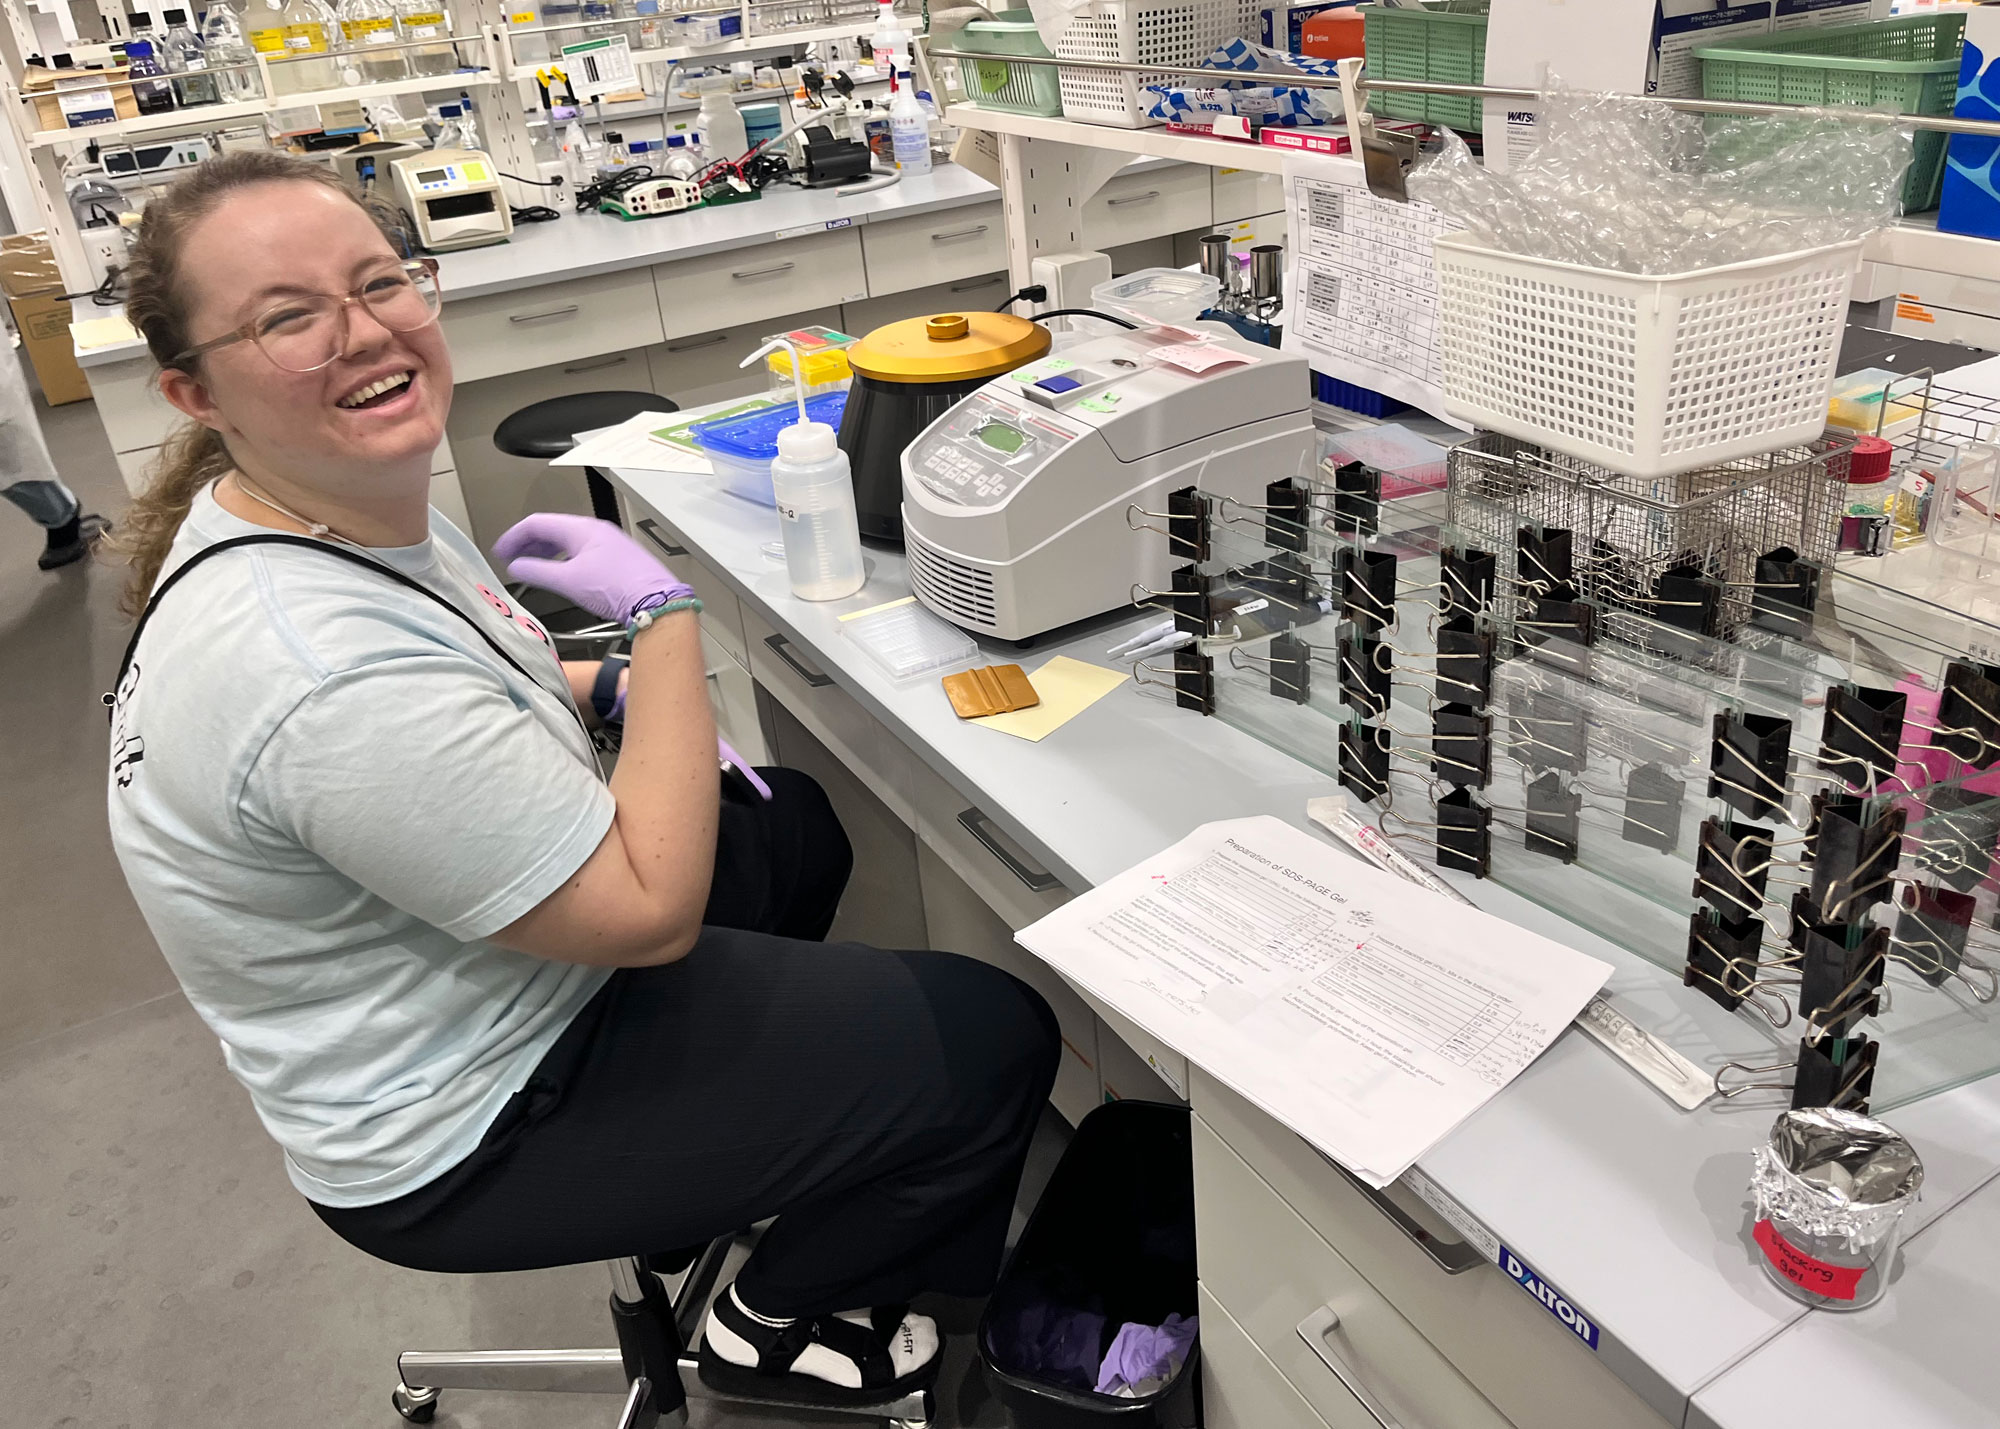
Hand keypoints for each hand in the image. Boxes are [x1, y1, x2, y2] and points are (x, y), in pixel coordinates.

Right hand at [495, 512, 695, 624]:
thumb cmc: (618, 587)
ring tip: (533, 566)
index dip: (514, 537)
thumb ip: (537, 572)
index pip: (537, 523)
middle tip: (512, 558)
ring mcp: (608, 542)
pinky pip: (582, 550)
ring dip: (546, 551)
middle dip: (528, 543)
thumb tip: (517, 567)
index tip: (501, 551)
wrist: (655, 600)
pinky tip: (562, 573)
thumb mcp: (568, 581)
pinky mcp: (617, 557)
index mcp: (580, 528)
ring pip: (567, 540)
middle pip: (552, 529)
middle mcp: (595, 530)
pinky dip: (563, 558)